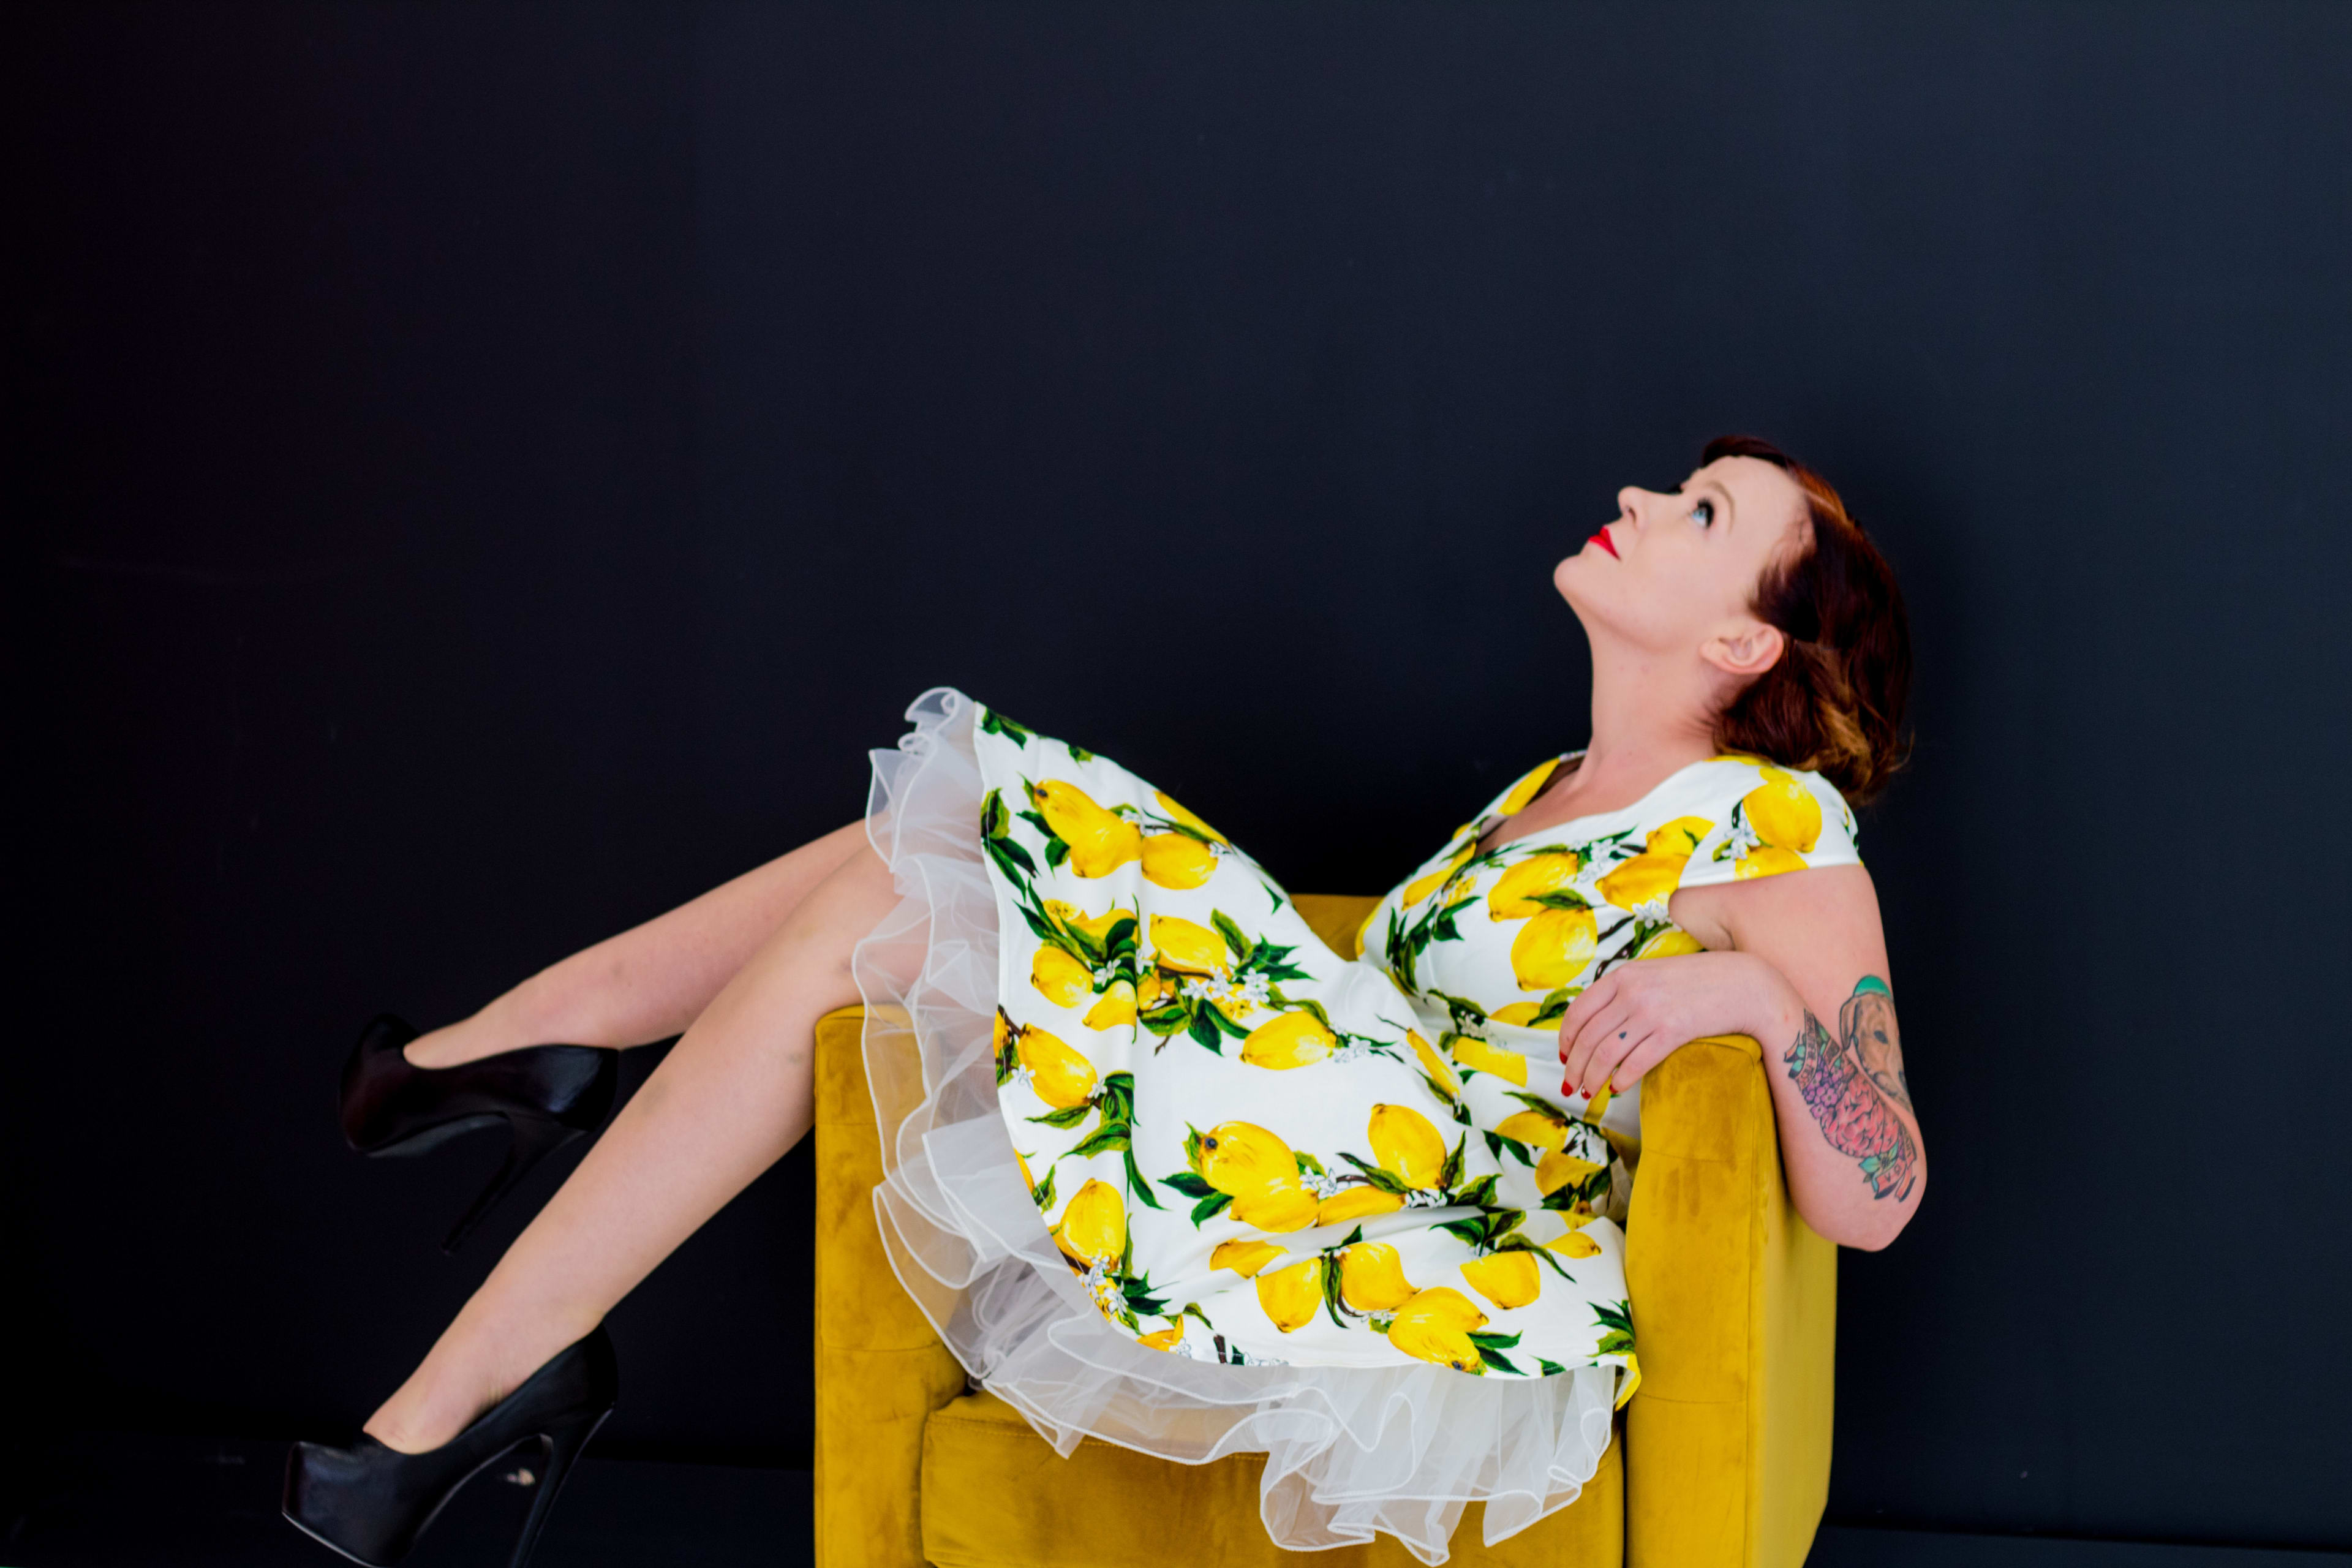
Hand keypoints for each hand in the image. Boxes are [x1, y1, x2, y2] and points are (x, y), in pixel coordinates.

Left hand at [1558, 951, 1793, 1096]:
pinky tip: (1617, 1088)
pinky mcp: (1673, 1031)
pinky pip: (1636, 1062)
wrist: (1742, 983)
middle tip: (1570, 1087)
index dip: (1566, 1039)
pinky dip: (1621, 1079)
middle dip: (1574, 1067)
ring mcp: (1652, 1011)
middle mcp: (1632, 991)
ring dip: (1592, 1078)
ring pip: (1607, 1053)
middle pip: (1589, 1037)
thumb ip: (1624, 991)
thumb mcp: (1652, 974)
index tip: (1564, 1057)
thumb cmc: (1696, 982)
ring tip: (1588, 1093)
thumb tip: (1595, 1023)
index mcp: (1622, 975)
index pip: (1579, 1011)